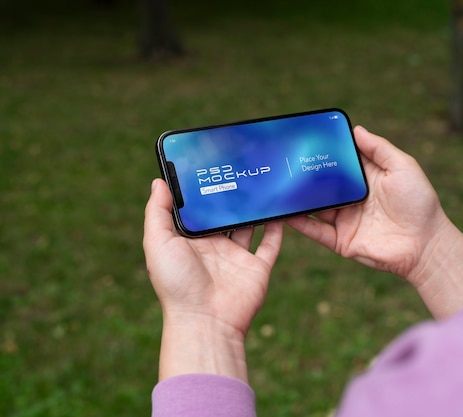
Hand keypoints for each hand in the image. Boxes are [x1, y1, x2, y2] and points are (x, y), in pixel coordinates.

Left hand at [143, 178, 282, 380]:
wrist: (206, 321)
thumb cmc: (177, 284)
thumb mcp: (158, 243)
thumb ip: (158, 212)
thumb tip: (159, 181)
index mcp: (191, 241)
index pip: (199, 211)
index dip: (203, 191)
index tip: (209, 166)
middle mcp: (215, 248)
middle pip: (226, 216)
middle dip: (232, 196)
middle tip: (240, 169)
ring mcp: (238, 258)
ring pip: (249, 227)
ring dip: (255, 209)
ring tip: (262, 183)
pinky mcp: (257, 268)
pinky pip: (270, 245)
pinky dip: (277, 228)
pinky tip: (280, 209)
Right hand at [286, 126, 462, 317]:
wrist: (425, 244)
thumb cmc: (420, 203)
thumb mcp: (403, 167)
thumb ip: (379, 149)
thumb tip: (356, 129)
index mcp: (365, 179)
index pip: (340, 164)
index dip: (325, 154)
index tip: (305, 141)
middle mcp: (352, 199)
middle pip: (323, 185)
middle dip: (305, 176)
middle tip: (284, 163)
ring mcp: (345, 220)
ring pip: (314, 207)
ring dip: (298, 198)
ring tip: (278, 186)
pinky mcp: (341, 241)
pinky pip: (315, 231)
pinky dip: (299, 223)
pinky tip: (283, 212)